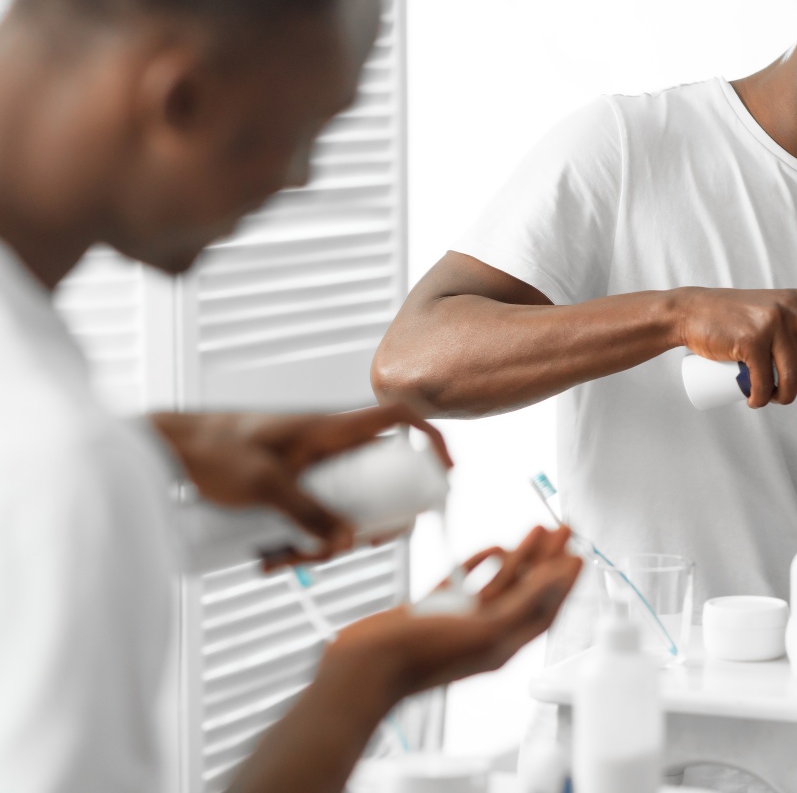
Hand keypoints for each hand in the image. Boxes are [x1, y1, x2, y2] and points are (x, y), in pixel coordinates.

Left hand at [151, 403, 452, 565]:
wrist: (169, 450)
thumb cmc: (213, 450)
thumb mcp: (263, 484)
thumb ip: (308, 513)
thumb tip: (348, 541)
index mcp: (330, 429)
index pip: (396, 419)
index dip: (430, 438)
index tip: (444, 473)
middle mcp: (328, 447)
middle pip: (375, 483)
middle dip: (366, 525)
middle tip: (345, 551)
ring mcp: (310, 469)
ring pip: (342, 508)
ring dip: (323, 542)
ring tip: (281, 561)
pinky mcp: (291, 488)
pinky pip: (312, 517)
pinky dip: (299, 541)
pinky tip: (268, 559)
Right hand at [326, 525, 581, 701]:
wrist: (364, 668)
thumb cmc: (421, 655)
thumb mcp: (483, 629)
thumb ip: (524, 602)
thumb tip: (560, 575)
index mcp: (502, 643)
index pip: (546, 609)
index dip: (566, 582)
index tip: (580, 553)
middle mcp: (485, 631)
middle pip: (528, 591)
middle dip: (550, 560)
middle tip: (566, 529)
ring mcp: (459, 619)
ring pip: (501, 583)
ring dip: (522, 555)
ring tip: (540, 528)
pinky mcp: (435, 609)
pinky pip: (467, 583)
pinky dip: (482, 563)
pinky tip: (492, 548)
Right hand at [677, 279, 796, 407]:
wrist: (690, 312)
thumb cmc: (729, 316)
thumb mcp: (767, 308)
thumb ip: (790, 324)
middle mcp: (792, 308)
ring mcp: (771, 324)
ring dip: (787, 397)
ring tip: (774, 400)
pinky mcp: (750, 341)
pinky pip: (766, 382)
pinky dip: (761, 399)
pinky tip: (756, 401)